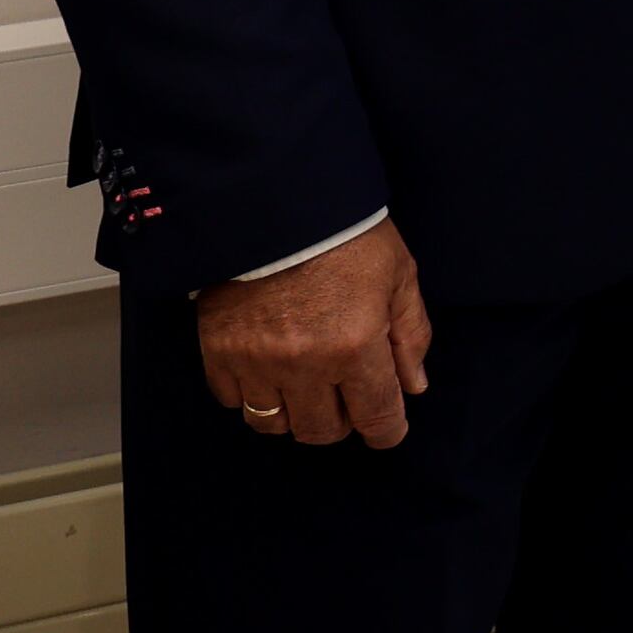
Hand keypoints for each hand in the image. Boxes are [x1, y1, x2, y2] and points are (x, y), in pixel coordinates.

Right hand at [194, 218, 432, 448]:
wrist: (273, 201)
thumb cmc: (345, 233)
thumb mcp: (399, 274)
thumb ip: (410, 334)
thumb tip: (414, 385)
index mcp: (356, 346)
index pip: (376, 416)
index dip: (387, 431)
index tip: (389, 429)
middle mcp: (305, 365)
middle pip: (321, 431)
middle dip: (341, 422)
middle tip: (347, 398)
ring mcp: (256, 362)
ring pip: (273, 424)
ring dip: (294, 414)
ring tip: (305, 386)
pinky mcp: (218, 351)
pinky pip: (232, 400)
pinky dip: (251, 394)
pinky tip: (267, 369)